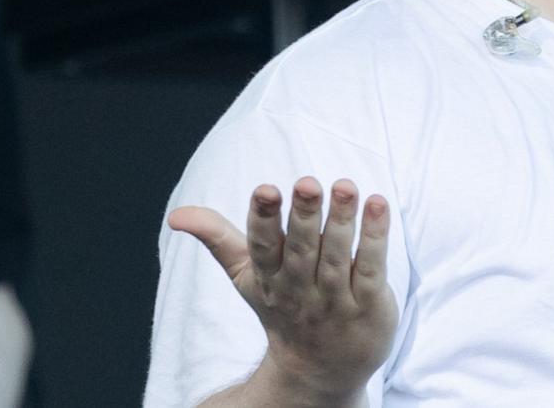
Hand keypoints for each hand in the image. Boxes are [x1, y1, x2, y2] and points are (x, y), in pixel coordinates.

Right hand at [168, 177, 397, 398]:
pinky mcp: (368, 303)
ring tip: (344, 185)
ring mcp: (335, 299)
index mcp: (269, 278)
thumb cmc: (283, 307)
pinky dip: (375, 237)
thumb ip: (218, 238)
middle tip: (306, 182)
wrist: (319, 370)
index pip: (263, 247)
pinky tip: (377, 205)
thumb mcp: (247, 276)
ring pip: (337, 256)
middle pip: (302, 249)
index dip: (264, 219)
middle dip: (304, 215)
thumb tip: (176, 215)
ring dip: (341, 219)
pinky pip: (371, 267)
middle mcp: (300, 290)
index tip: (266, 189)